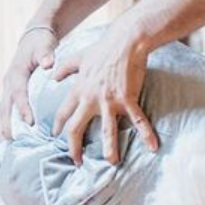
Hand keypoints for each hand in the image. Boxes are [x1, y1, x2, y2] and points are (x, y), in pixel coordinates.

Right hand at [0, 27, 58, 138]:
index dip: (23, 108)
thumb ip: (46, 55)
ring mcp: (7, 86)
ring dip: (2, 124)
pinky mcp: (10, 90)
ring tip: (5, 141)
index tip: (30, 123)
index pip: (18, 93)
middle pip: (5, 104)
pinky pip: (4, 107)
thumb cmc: (41, 42)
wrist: (32, 37)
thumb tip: (48, 64)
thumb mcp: (44, 45)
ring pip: (2, 108)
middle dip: (6, 122)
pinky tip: (5, 132)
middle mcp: (9, 81)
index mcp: (17, 72)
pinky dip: (3, 120)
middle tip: (10, 139)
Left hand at [49, 27, 159, 166]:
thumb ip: (63, 69)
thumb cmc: (102, 48)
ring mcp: (110, 100)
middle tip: (76, 162)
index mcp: (79, 89)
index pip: (63, 112)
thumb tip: (51, 77)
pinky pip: (138, 120)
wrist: (125, 41)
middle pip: (77, 128)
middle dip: (74, 148)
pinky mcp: (128, 99)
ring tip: (111, 163)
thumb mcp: (78, 58)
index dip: (57, 126)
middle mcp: (91, 98)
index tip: (55, 136)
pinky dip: (146, 134)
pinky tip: (153, 147)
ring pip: (107, 130)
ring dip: (109, 149)